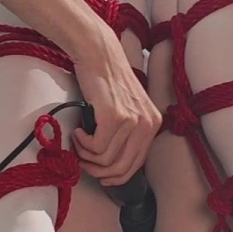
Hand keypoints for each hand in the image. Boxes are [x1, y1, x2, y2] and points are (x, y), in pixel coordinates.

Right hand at [71, 30, 161, 185]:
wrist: (99, 54)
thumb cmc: (107, 80)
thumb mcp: (127, 108)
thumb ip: (127, 134)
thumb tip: (112, 164)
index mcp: (153, 124)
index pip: (136, 165)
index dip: (116, 177)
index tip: (100, 176)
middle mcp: (147, 124)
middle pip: (122, 168)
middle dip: (99, 171)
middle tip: (83, 162)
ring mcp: (132, 121)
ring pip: (106, 159)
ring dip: (86, 155)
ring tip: (79, 140)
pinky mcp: (114, 117)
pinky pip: (96, 147)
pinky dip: (83, 144)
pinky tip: (79, 132)